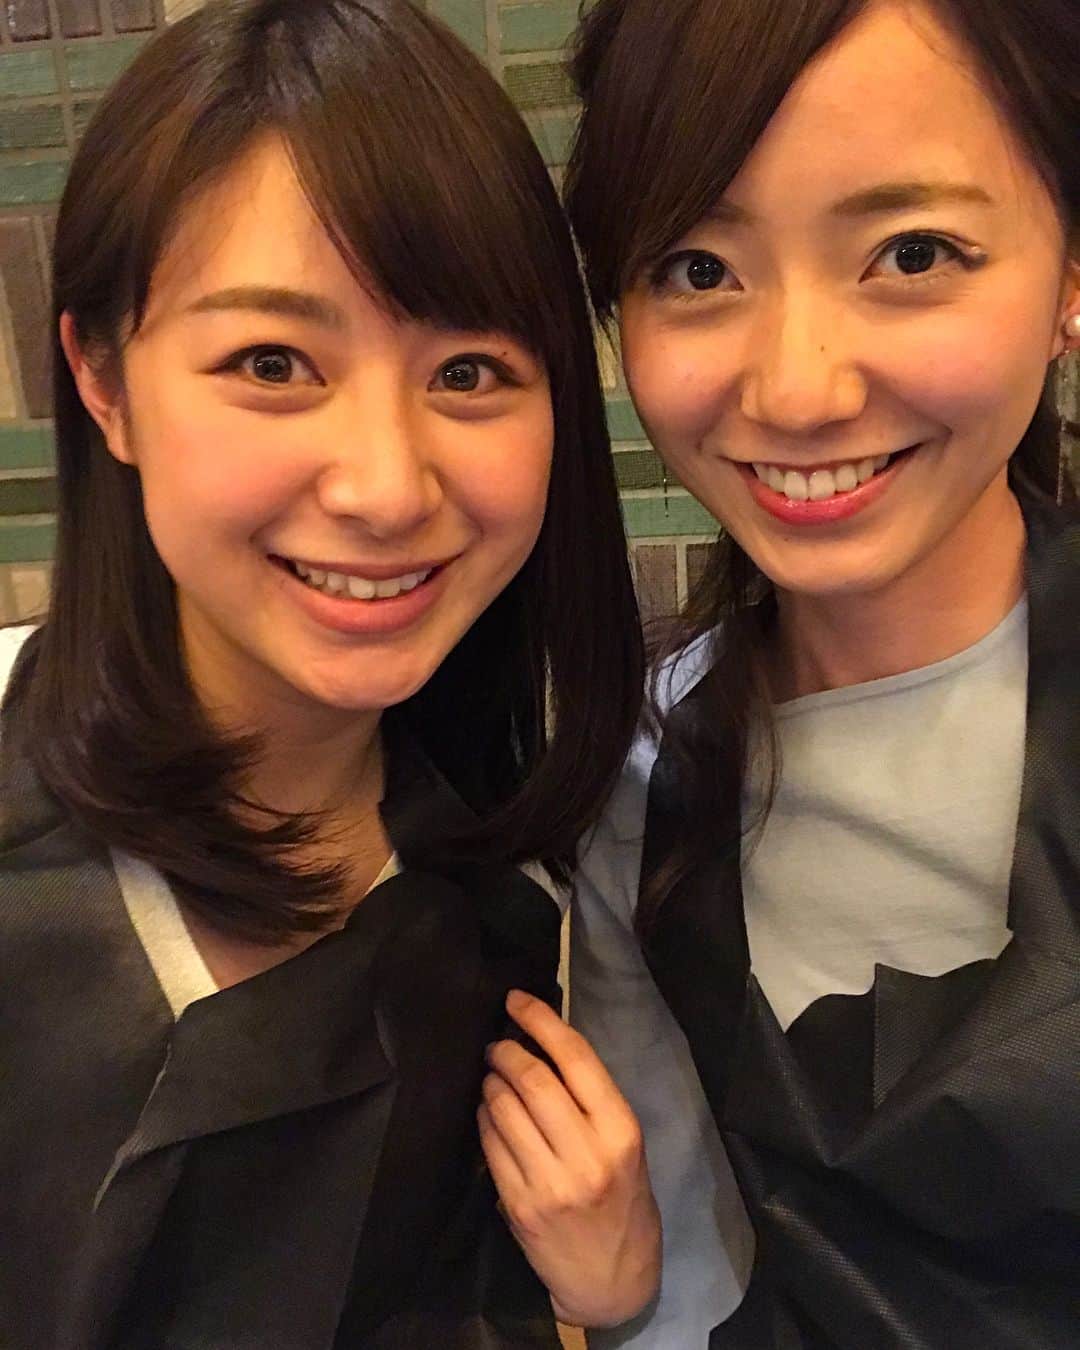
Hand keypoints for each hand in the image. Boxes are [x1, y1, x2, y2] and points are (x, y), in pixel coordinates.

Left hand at [478, 989, 660, 1327]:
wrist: (614, 1279)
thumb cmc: (624, 1200)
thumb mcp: (625, 1146)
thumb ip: (591, 1099)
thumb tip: (544, 1042)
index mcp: (621, 1130)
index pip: (575, 1058)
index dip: (540, 1020)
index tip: (515, 999)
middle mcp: (588, 1154)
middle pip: (533, 1080)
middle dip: (506, 1052)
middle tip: (497, 1044)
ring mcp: (550, 1183)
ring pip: (504, 1109)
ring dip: (491, 1084)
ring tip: (492, 1077)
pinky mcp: (520, 1205)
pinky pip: (489, 1146)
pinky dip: (484, 1119)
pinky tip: (488, 1113)